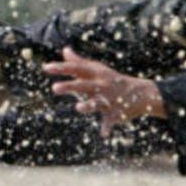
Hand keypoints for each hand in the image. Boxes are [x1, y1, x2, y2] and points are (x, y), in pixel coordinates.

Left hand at [44, 47, 165, 136]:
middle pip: (83, 85)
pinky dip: (107, 127)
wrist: (140, 93)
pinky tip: (104, 135)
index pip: (75, 69)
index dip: (61, 68)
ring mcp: (108, 99)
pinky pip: (110, 121)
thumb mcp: (96, 69)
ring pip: (96, 103)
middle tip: (54, 88)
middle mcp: (101, 85)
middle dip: (70, 86)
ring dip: (88, 105)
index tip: (46, 68)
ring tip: (78, 108)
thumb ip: (79, 62)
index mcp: (95, 74)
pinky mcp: (115, 113)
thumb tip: (65, 50)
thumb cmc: (111, 80)